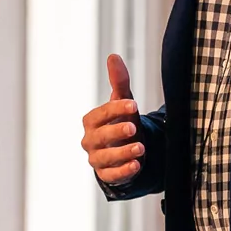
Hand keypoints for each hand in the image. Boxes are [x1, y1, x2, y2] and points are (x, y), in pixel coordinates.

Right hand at [81, 53, 144, 184]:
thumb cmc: (121, 122)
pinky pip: (112, 175)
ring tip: (140, 148)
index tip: (133, 105)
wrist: (125, 149)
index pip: (101, 114)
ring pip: (106, 158)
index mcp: (92, 121)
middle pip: (100, 137)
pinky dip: (123, 171)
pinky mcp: (106, 175)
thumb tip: (113, 56)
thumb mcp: (122, 102)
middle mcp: (90, 141)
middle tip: (133, 127)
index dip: (116, 109)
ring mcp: (97, 159)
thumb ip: (118, 81)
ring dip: (123, 153)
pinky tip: (136, 165)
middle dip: (116, 132)